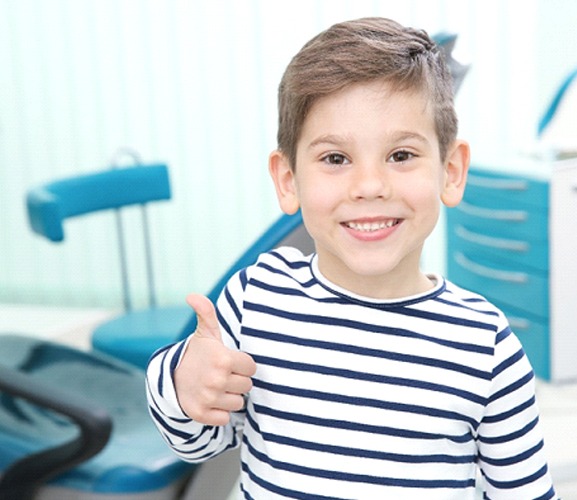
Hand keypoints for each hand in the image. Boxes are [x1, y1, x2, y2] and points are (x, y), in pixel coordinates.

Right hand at [174, 293, 256, 425]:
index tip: (229, 362)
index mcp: (223, 358)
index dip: (242, 365)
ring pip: (238, 403)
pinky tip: (210, 401)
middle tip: (221, 374)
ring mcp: (209, 398)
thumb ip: (206, 312)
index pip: (252, 368)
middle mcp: (217, 379)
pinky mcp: (202, 415)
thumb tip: (191, 295)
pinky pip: (225, 418)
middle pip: (247, 386)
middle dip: (236, 381)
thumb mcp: (205, 333)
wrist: (171, 378)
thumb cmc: (197, 354)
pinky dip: (219, 412)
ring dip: (229, 397)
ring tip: (215, 387)